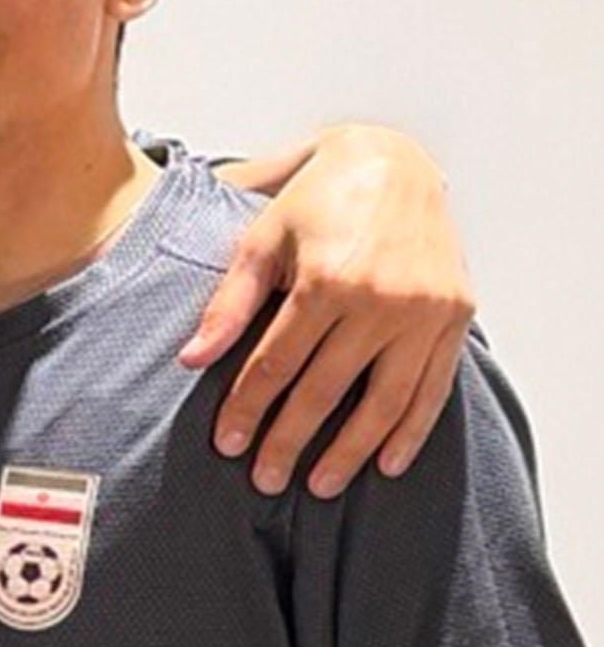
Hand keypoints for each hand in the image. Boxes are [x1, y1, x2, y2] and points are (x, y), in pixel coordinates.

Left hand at [189, 126, 472, 496]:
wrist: (393, 161)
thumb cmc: (317, 200)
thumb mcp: (261, 240)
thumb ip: (228, 303)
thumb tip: (191, 360)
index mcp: (327, 280)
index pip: (277, 364)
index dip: (248, 408)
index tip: (226, 445)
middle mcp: (381, 300)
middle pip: (326, 390)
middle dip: (291, 440)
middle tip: (264, 479)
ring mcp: (425, 311)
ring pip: (384, 400)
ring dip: (352, 450)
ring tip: (320, 486)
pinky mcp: (455, 315)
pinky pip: (434, 386)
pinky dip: (412, 429)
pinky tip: (388, 463)